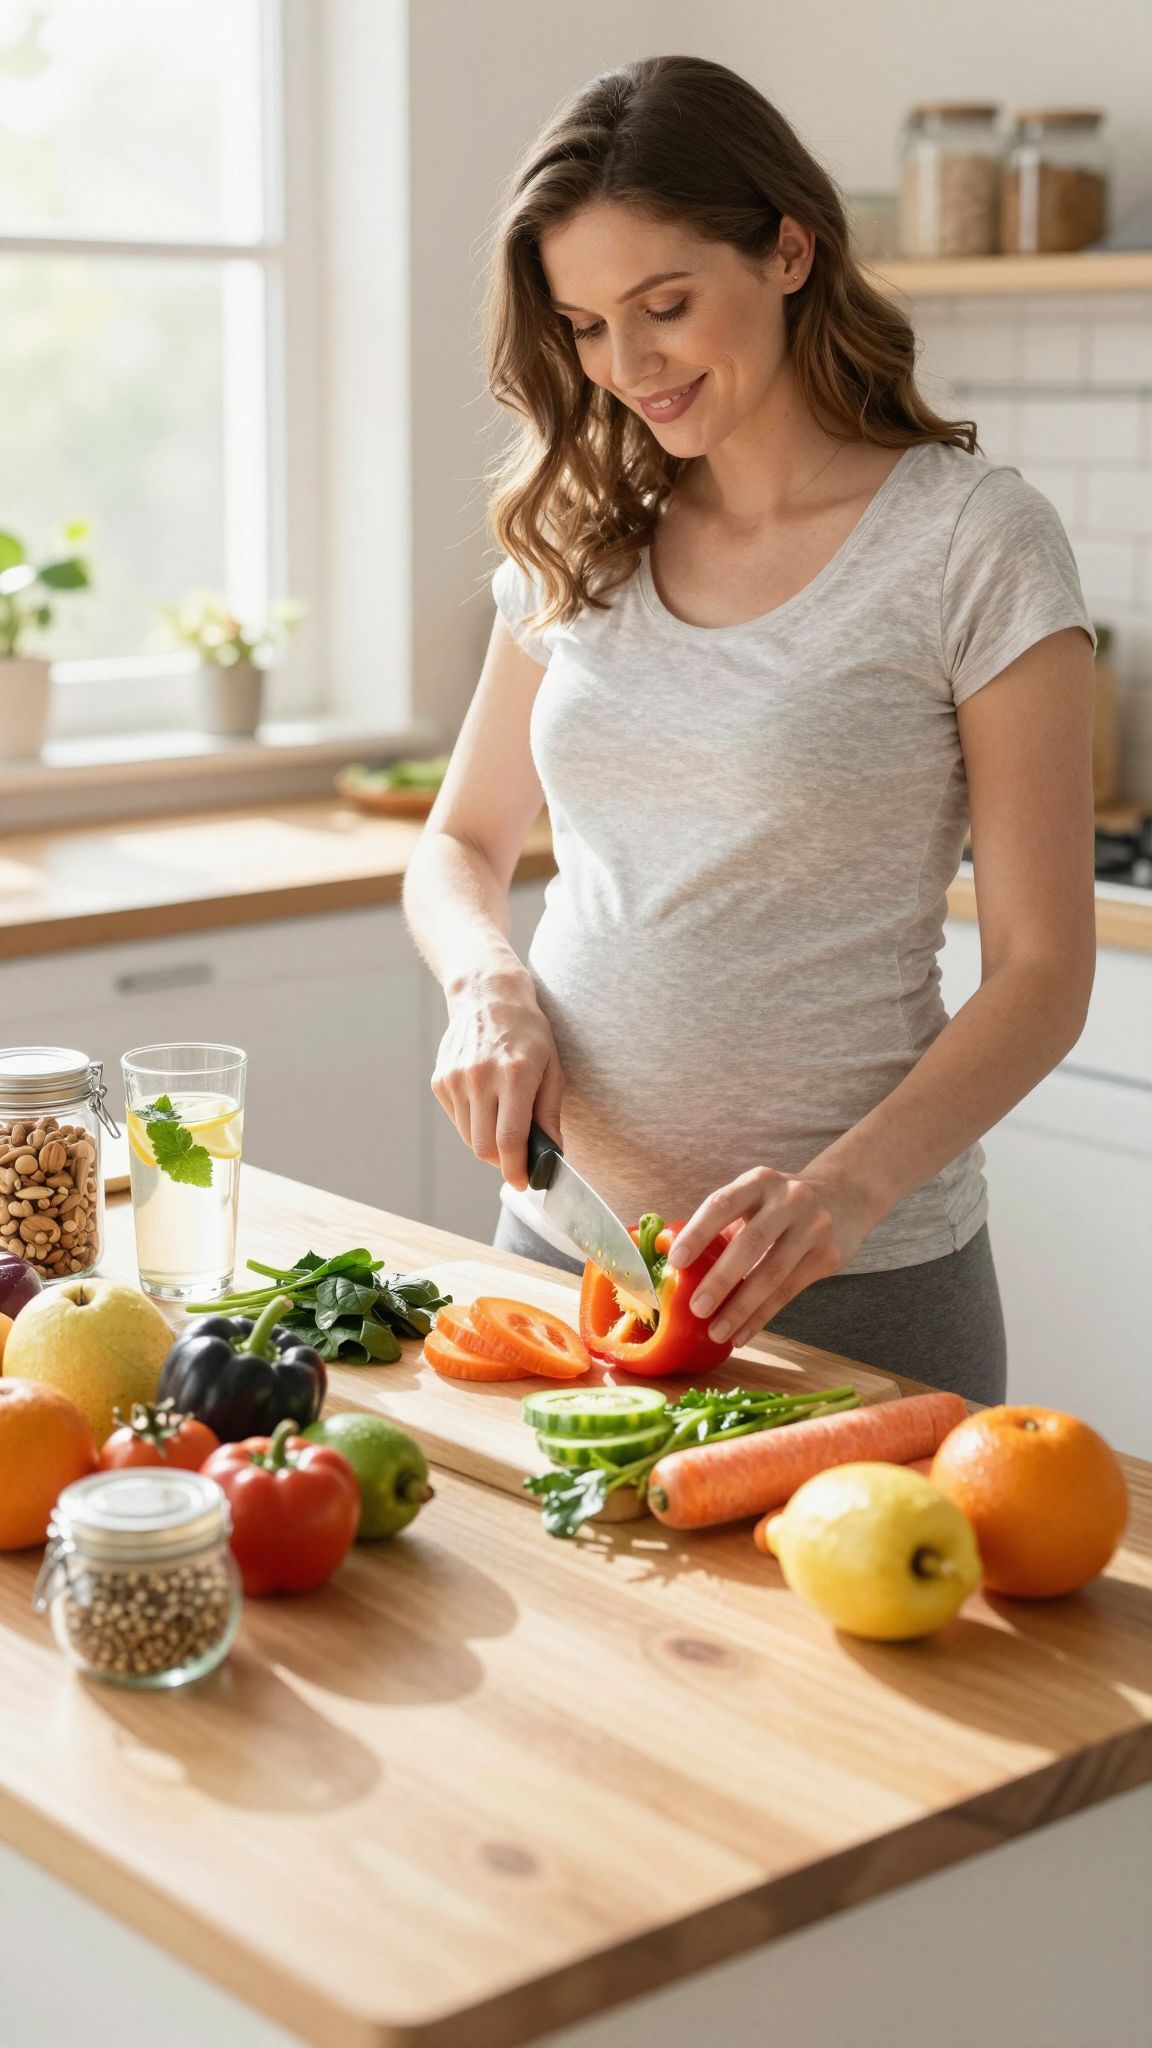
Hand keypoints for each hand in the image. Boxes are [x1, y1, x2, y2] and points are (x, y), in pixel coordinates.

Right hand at [431, 966, 564, 1188]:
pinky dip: (473, 1124)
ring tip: (503, 1118)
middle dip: (503, 1162)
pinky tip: (486, 1100)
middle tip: (518, 1157)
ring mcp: (456, 1080)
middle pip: (484, 1147)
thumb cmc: (528, 1033)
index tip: (524, 1183)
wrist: (487, 996)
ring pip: (469, 1138)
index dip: (516, 1170)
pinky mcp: (440, 1081)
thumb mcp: (552, 1068)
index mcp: (514, 1075)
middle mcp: (480, 1078)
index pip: (509, 1140)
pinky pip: (457, 1121)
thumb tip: (552, 1155)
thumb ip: (550, 1114)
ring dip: (488, 1141)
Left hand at [664, 1163, 877, 1347]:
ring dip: (741, 1308)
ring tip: (716, 1332)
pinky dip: (761, 1317)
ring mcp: (813, 1227)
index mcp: (759, 1181)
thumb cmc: (781, 1204)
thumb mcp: (755, 1197)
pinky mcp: (829, 1255)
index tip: (676, 1261)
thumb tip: (672, 1261)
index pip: (723, 1204)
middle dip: (721, 1279)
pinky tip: (741, 1335)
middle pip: (751, 1242)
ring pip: (773, 1273)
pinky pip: (789, 1292)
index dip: (698, 1232)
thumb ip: (722, 1224)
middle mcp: (789, 1200)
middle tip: (696, 1308)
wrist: (846, 1195)